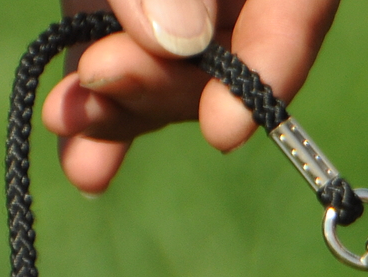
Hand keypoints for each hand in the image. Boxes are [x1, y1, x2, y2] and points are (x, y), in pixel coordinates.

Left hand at [43, 0, 339, 193]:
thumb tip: (175, 40)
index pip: (299, 9)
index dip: (272, 68)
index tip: (224, 130)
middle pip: (233, 50)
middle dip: (165, 85)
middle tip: (100, 81)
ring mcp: (188, 8)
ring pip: (176, 71)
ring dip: (123, 110)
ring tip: (68, 120)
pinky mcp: (129, 10)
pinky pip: (125, 63)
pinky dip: (103, 112)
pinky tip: (85, 169)